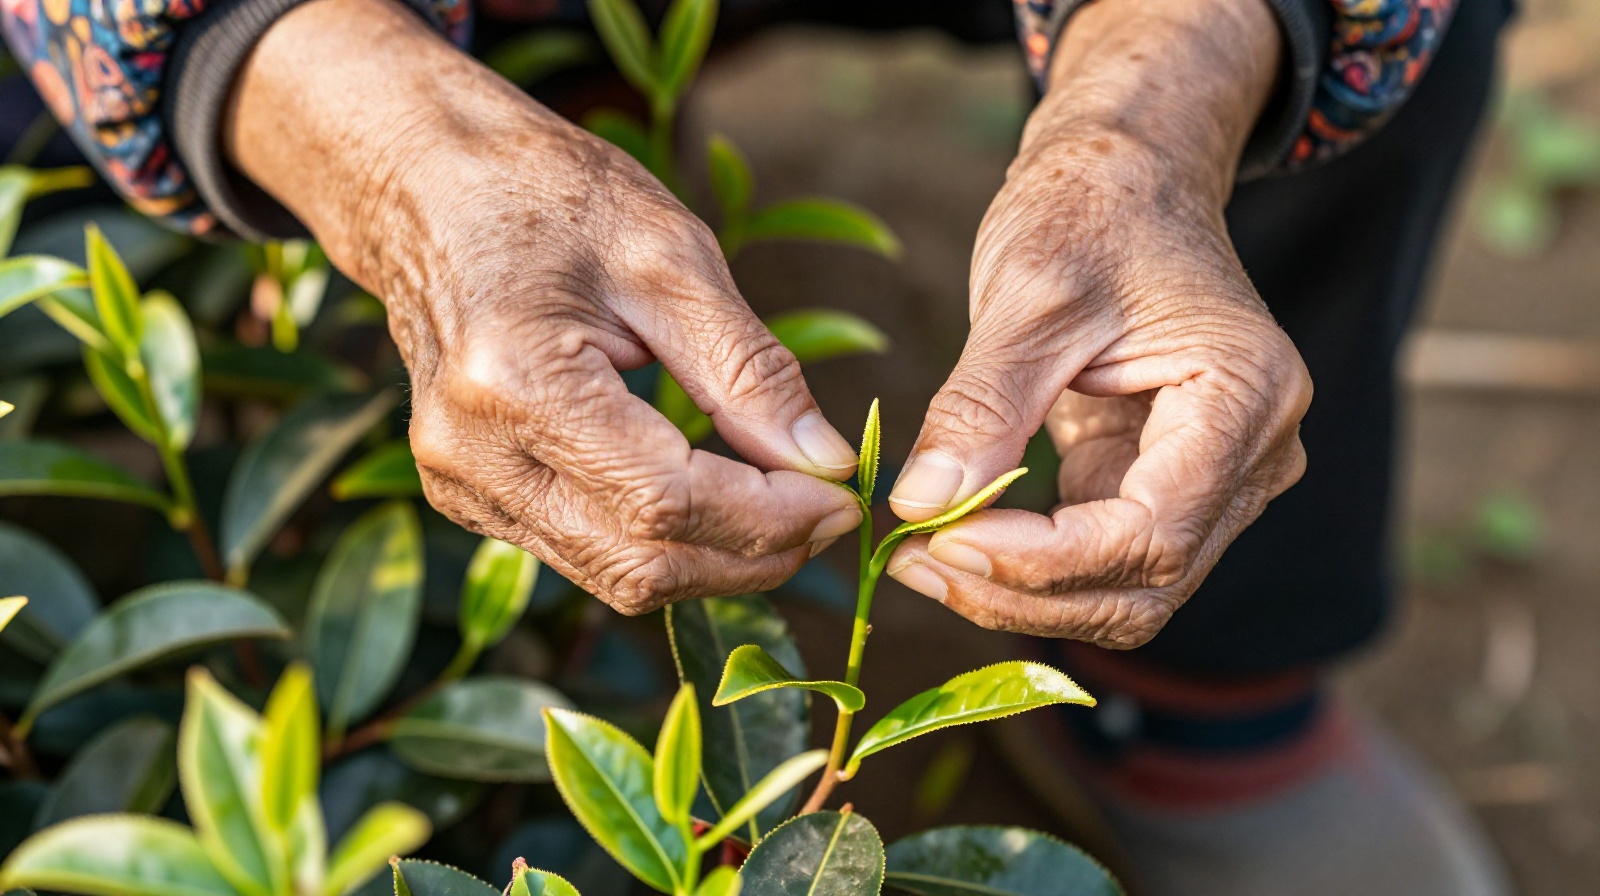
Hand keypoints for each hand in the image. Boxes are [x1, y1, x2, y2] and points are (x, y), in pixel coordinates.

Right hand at [228, 0, 861, 611]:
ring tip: (788, 511)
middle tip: (831, 513)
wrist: (426, 186)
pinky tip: (716, 502)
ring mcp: (460, 485)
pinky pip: (586, 553)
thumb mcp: (671, 256)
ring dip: (716, 561)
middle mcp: (470, 452)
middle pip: (641, 562)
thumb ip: (750, 370)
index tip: (844, 496)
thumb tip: (826, 462)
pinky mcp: (468, 497)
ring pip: (616, 576)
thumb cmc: (548, 196)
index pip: (664, 500)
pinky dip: (665, 544)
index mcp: (513, 379)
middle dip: (754, 554)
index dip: (768, 517)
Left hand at [885, 132, 1310, 645]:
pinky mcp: (1161, 485)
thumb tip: (921, 505)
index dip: (1046, 559)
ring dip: (1023, 591)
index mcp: (1247, 395)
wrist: (1126, 180)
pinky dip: (1027, 564)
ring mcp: (1215, 478)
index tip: (944, 542)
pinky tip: (954, 537)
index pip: (1155, 532)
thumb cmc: (1092, 210)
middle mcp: (1254, 454)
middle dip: (1026, 588)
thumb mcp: (1029, 294)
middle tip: (914, 561)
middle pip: (1147, 581)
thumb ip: (982, 404)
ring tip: (922, 557)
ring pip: (1126, 589)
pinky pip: (1099, 558)